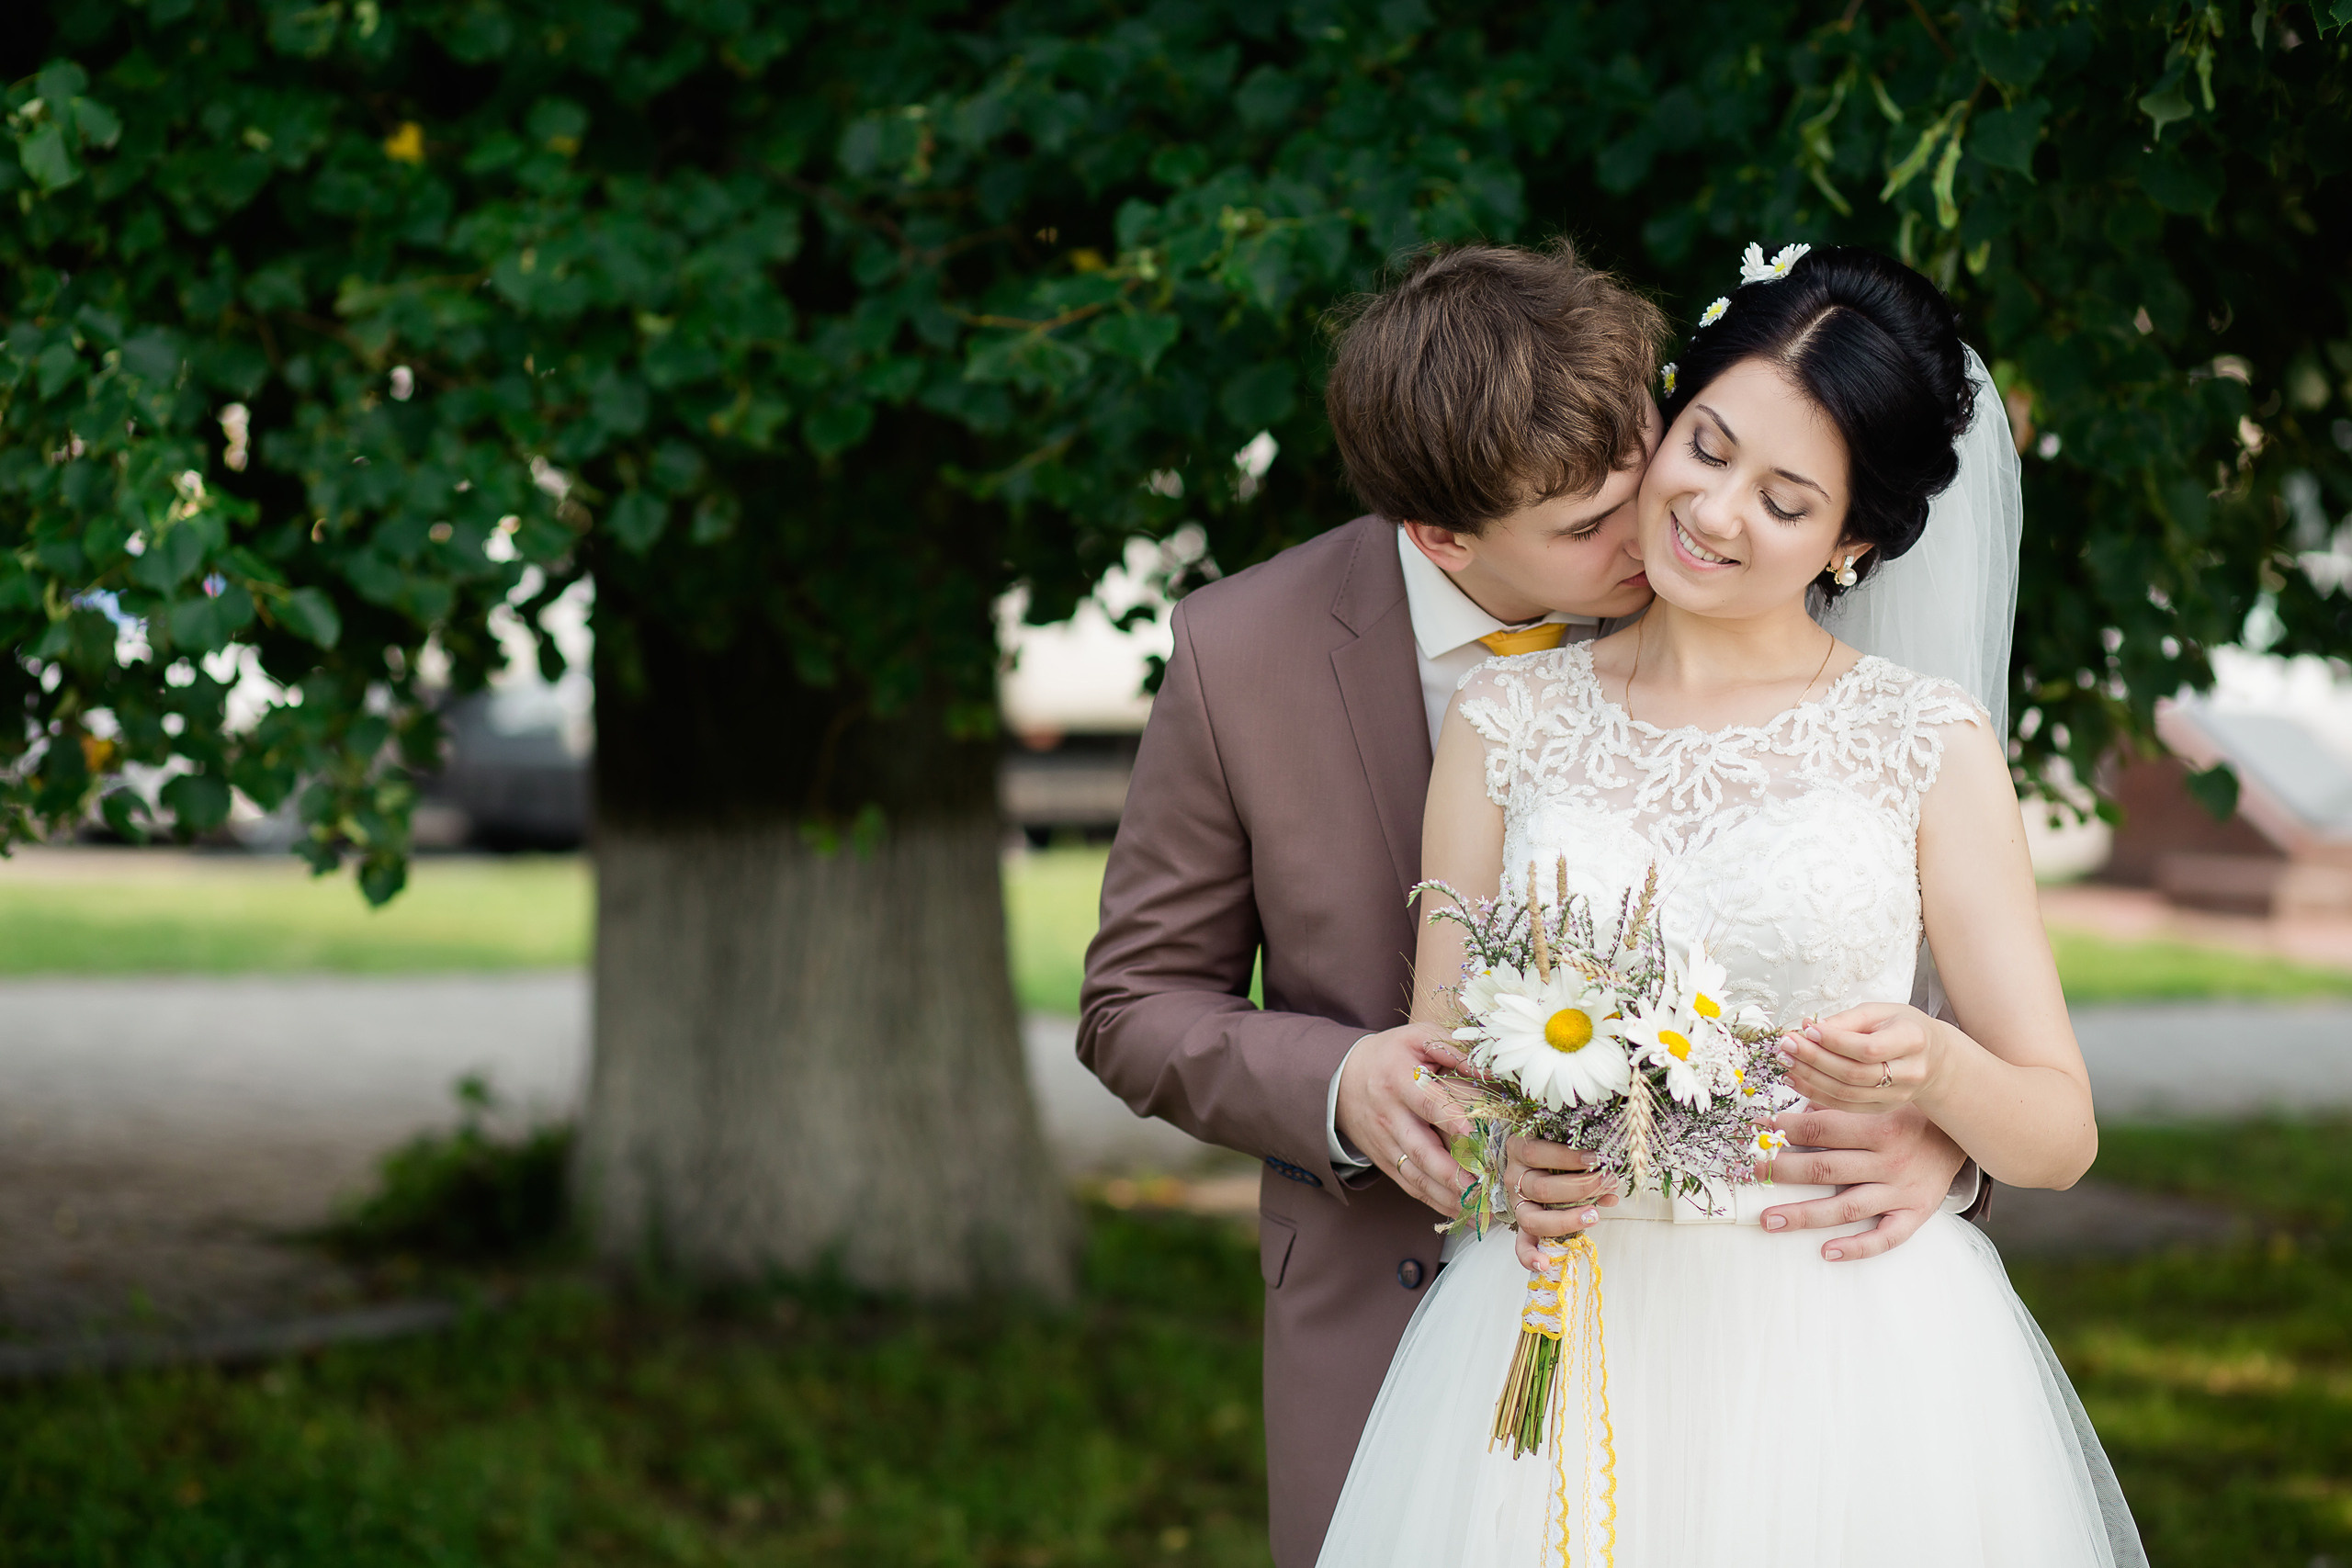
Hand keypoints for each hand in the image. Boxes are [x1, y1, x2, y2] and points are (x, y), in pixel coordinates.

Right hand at [1334, 1022, 1478, 1218]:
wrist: (1342, 1077)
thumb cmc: (1391, 1054)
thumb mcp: (1417, 1038)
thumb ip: (1453, 1051)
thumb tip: (1491, 1071)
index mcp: (1399, 1079)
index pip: (1426, 1102)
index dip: (1449, 1117)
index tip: (1472, 1133)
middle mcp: (1389, 1114)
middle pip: (1419, 1149)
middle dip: (1450, 1172)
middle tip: (1481, 1186)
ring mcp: (1385, 1141)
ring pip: (1415, 1175)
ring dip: (1445, 1194)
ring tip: (1477, 1207)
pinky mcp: (1384, 1159)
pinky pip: (1409, 1185)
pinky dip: (1434, 1201)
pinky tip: (1460, 1210)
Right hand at [1502, 1135, 1618, 1271]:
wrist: (1537, 1160)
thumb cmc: (1556, 1150)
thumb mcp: (1564, 1147)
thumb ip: (1583, 1160)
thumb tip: (1611, 1187)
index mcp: (1519, 1149)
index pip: (1536, 1153)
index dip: (1566, 1158)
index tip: (1595, 1159)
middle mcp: (1514, 1177)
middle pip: (1542, 1189)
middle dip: (1580, 1188)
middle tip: (1608, 1182)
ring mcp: (1516, 1203)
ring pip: (1534, 1218)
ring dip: (1568, 1219)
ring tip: (1594, 1215)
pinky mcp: (1523, 1223)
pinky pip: (1520, 1244)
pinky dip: (1530, 1256)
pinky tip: (1544, 1264)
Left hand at [1754, 1103, 1968, 1262]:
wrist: (1960, 1134)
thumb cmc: (1908, 1113)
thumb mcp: (1878, 1101)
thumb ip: (1838, 1106)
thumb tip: (1791, 1113)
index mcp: (1878, 1127)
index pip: (1821, 1130)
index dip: (1784, 1130)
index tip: (1756, 1129)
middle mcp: (1889, 1161)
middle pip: (1826, 1169)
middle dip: (1783, 1171)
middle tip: (1752, 1173)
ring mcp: (1901, 1192)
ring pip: (1846, 1207)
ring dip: (1804, 1215)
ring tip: (1768, 1220)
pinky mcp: (1914, 1215)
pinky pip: (1885, 1237)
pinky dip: (1857, 1247)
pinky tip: (1826, 1252)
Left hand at [1777, 1002, 1946, 1112]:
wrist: (1934, 1058)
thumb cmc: (1903, 1028)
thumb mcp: (1880, 1012)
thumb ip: (1847, 1020)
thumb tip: (1809, 1029)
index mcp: (1913, 1040)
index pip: (1868, 1048)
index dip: (1834, 1041)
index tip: (1807, 1030)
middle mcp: (1909, 1072)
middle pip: (1854, 1073)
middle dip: (1814, 1059)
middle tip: (1786, 1045)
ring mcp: (1898, 1096)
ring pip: (1846, 1093)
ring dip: (1809, 1078)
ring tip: (1785, 1061)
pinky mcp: (1883, 1108)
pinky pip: (1845, 1106)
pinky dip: (1816, 1094)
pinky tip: (1797, 1079)